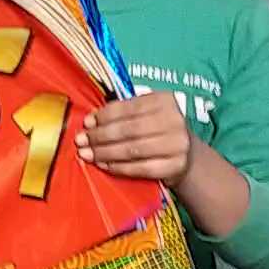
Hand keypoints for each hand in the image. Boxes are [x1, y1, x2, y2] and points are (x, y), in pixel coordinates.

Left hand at [76, 92, 193, 186]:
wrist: (187, 155)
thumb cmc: (158, 130)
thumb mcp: (147, 114)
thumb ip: (124, 114)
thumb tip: (91, 121)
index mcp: (165, 101)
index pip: (130, 107)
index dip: (105, 116)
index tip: (87, 123)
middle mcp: (174, 121)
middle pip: (129, 129)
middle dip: (100, 136)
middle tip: (81, 141)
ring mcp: (177, 145)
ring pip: (132, 149)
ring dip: (105, 153)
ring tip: (87, 154)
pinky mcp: (175, 166)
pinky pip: (140, 168)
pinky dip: (118, 167)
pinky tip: (104, 165)